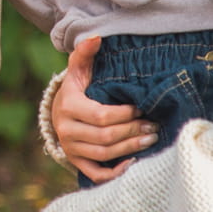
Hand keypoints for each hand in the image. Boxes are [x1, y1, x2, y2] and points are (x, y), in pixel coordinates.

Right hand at [51, 37, 155, 182]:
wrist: (58, 114)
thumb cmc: (76, 90)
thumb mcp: (78, 71)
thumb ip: (84, 53)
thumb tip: (96, 38)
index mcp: (68, 106)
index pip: (101, 115)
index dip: (125, 114)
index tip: (142, 108)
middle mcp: (65, 130)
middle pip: (105, 136)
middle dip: (133, 130)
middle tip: (154, 125)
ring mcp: (70, 148)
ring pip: (104, 154)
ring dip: (130, 148)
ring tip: (150, 139)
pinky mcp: (76, 162)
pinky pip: (96, 173)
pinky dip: (115, 172)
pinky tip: (134, 163)